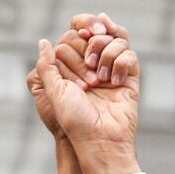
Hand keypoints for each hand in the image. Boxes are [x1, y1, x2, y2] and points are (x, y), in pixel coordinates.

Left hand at [32, 33, 140, 173]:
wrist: (101, 140)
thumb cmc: (75, 120)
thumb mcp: (53, 92)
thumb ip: (46, 65)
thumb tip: (44, 42)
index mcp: (72, 68)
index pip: (74, 34)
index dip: (75, 39)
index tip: (79, 48)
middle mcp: (93, 66)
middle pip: (94, 34)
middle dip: (90, 50)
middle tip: (88, 79)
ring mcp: (112, 69)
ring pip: (114, 39)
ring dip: (106, 54)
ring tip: (100, 80)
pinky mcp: (130, 76)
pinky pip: (129, 54)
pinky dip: (120, 63)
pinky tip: (114, 83)